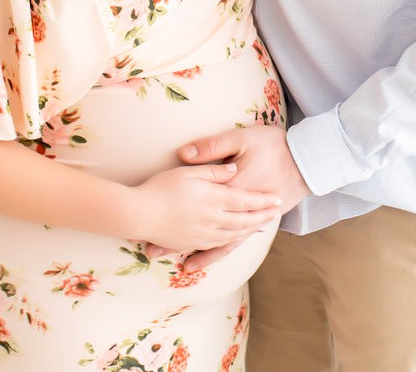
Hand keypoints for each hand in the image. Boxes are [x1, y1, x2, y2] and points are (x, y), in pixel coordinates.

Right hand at [128, 162, 282, 252]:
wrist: (138, 214)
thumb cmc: (160, 188)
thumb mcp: (187, 171)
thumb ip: (212, 171)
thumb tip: (233, 169)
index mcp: (212, 198)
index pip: (246, 200)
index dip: (263, 200)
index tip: (277, 199)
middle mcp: (212, 219)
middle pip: (244, 220)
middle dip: (263, 217)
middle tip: (277, 215)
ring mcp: (203, 234)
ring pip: (234, 235)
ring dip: (250, 231)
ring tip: (262, 227)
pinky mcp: (192, 244)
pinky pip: (218, 245)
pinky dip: (232, 242)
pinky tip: (236, 239)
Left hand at [162, 125, 310, 270]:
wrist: (307, 160)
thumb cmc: (273, 145)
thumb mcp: (241, 138)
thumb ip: (212, 147)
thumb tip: (184, 153)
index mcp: (232, 188)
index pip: (196, 205)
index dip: (173, 215)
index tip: (152, 225)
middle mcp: (238, 209)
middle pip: (205, 229)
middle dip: (180, 241)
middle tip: (153, 250)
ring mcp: (249, 218)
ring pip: (221, 242)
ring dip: (201, 255)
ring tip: (181, 266)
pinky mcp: (258, 221)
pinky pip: (235, 242)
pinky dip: (221, 252)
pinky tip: (210, 258)